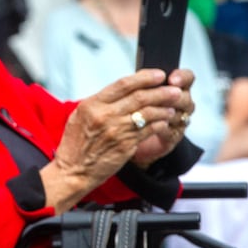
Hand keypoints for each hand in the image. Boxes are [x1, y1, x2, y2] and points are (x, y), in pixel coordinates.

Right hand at [42, 69, 187, 211]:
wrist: (73, 172)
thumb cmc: (75, 145)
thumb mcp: (79, 117)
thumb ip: (99, 103)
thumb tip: (122, 89)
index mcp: (92, 105)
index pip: (124, 84)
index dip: (145, 77)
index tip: (159, 75)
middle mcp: (105, 116)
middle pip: (140, 97)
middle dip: (162, 91)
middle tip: (174, 89)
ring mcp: (116, 131)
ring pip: (148, 113)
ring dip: (164, 108)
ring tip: (173, 105)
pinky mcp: (125, 145)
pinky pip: (149, 130)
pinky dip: (159, 124)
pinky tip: (164, 121)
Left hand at [132, 68, 196, 165]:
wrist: (130, 135)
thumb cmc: (136, 109)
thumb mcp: (136, 92)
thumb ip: (142, 82)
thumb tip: (140, 74)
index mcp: (176, 88)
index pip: (187, 78)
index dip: (182, 77)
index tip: (171, 79)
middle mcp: (182, 103)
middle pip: (185, 96)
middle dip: (172, 96)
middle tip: (163, 95)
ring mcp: (180, 120)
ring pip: (179, 114)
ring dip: (166, 112)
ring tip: (152, 111)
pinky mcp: (173, 136)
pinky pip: (171, 131)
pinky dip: (161, 127)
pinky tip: (151, 125)